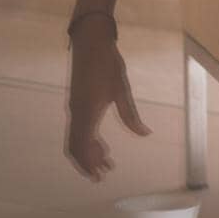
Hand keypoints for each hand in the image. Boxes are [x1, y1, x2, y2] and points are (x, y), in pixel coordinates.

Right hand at [65, 20, 150, 181]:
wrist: (90, 41)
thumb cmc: (107, 63)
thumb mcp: (122, 90)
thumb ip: (131, 115)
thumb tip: (145, 133)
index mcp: (86, 113)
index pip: (82, 147)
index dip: (89, 165)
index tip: (100, 176)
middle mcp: (76, 113)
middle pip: (75, 147)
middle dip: (88, 162)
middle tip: (105, 173)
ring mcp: (74, 107)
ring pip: (75, 138)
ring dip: (88, 151)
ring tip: (106, 159)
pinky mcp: (76, 101)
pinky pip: (77, 127)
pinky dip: (86, 139)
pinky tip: (100, 140)